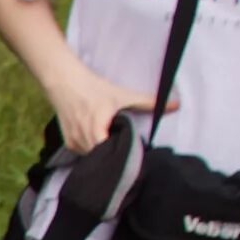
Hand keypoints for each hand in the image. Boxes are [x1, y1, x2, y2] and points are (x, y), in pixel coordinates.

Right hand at [47, 63, 172, 155]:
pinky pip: (84, 153)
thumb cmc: (93, 88)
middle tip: (129, 151)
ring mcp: (73, 142)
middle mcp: (82, 139)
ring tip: (114, 145)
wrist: (65, 83)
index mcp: (96, 130)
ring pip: (92, 157)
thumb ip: (148, 102)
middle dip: (115, 155)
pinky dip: (93, 150)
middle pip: (103, 157)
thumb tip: (175, 105)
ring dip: (103, 153)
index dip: (123, 156)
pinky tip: (100, 141)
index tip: (136, 156)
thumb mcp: (122, 94)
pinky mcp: (68, 143)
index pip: (111, 153)